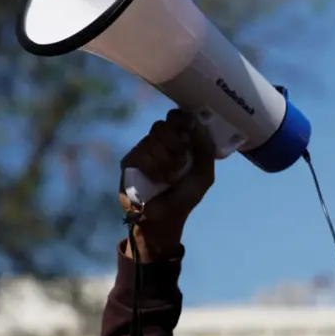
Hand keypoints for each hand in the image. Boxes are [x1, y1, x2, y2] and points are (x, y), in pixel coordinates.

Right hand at [119, 109, 215, 261]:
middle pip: (162, 125)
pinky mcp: (129, 162)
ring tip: (171, 178)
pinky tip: (158, 181)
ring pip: (153, 140)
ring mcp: (142, 151)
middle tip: (182, 160)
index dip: (181, 118)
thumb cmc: (185, 196)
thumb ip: (205, 149)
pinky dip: (155, 169)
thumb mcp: (204, 174)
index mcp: (176, 142)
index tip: (188, 128)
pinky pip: (142, 154)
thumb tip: (198, 125)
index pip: (175, 116)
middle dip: (176, 143)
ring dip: (167, 161)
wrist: (166, 219)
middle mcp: (158, 143)